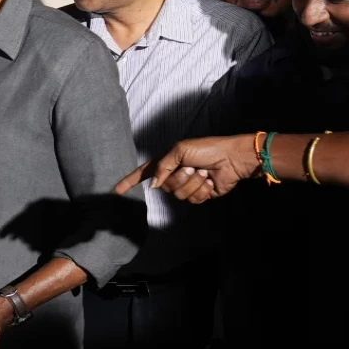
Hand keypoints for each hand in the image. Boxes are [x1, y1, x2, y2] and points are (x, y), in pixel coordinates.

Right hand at [114, 134, 258, 203]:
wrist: (232, 159)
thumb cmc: (207, 149)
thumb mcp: (180, 150)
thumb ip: (163, 167)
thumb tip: (154, 185)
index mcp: (168, 162)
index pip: (144, 173)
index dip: (130, 181)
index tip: (117, 190)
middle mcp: (175, 174)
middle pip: (165, 187)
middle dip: (180, 178)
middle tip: (193, 167)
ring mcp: (188, 185)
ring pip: (179, 195)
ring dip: (193, 184)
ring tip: (204, 173)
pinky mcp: (200, 195)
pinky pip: (193, 200)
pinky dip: (202, 191)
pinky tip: (210, 182)